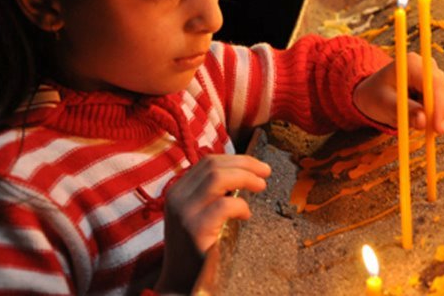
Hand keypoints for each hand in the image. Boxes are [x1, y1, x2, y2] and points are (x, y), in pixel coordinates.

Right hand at [154, 154, 270, 292]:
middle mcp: (177, 197)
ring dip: (245, 177)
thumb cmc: (196, 248)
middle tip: (266, 172)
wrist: (180, 283)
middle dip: (245, 164)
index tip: (257, 166)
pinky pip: (224, 205)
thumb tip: (244, 174)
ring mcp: (184, 212)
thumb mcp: (199, 214)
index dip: (236, 159)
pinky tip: (246, 215)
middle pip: (213, 165)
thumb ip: (213, 194)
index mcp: (178, 191)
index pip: (208, 162)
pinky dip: (240, 205)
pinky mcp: (195, 228)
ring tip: (261, 185)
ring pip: (217, 178)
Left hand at [353, 52, 443, 133]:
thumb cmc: (374, 96)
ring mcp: (432, 74)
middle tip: (438, 131)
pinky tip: (424, 120)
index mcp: (411, 63)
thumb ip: (405, 111)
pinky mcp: (434, 86)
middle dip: (443, 111)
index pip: (433, 83)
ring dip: (440, 114)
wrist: (372, 93)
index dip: (439, 105)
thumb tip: (423, 121)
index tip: (439, 126)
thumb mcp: (385, 104)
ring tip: (426, 127)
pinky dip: (437, 113)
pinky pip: (442, 102)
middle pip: (443, 89)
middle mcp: (425, 65)